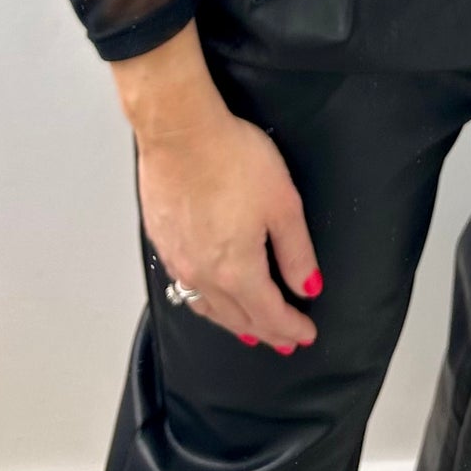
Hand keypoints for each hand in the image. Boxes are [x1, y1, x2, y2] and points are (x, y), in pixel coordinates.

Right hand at [137, 103, 323, 353]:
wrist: (179, 130)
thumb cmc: (232, 159)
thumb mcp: (283, 204)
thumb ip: (296, 252)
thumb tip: (308, 286)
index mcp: (238, 271)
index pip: (270, 314)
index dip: (292, 327)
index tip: (306, 334)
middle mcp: (204, 276)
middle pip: (239, 318)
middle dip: (266, 331)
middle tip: (284, 340)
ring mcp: (178, 261)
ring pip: (208, 309)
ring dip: (233, 323)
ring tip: (248, 329)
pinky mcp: (162, 243)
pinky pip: (186, 288)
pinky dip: (205, 302)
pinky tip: (209, 297)